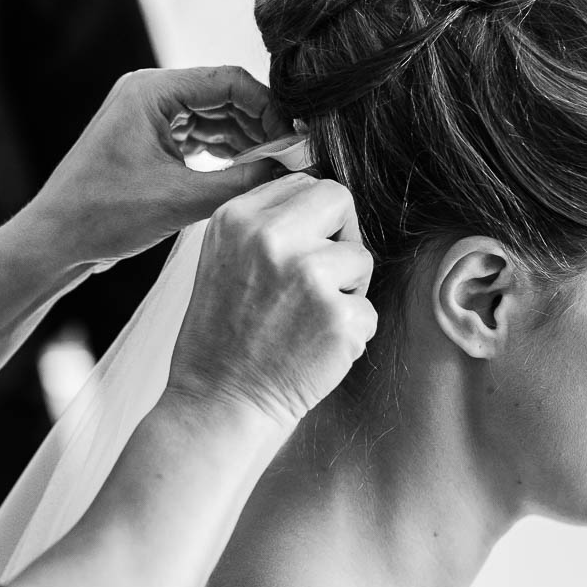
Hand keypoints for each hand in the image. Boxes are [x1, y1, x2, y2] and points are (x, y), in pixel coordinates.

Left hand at [15, 67, 296, 270]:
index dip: (268, 108)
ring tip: (276, 169)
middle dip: (260, 125)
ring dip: (245, 141)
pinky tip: (248, 173)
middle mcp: (149, 93)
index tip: (296, 139)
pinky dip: (224, 153)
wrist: (54, 242)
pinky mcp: (147, 140)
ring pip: (212, 118)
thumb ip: (242, 182)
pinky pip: (197, 136)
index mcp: (151, 90)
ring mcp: (147, 116)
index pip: (228, 81)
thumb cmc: (103, 216)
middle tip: (293, 157)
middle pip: (223, 96)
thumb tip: (292, 170)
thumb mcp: (182, 200)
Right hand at [163, 174, 377, 432]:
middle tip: (317, 279)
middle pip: (339, 199)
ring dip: (346, 290)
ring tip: (307, 320)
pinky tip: (313, 349)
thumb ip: (264, 222)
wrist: (218, 403)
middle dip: (339, 236)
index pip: (304, 183)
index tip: (300, 252)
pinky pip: (368, 310)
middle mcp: (269, 237)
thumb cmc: (223, 335)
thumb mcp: (221, 257)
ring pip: (361, 257)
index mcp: (236, 218)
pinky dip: (349, 334)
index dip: (313, 219)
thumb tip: (319, 198)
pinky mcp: (338, 316)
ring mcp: (307, 275)